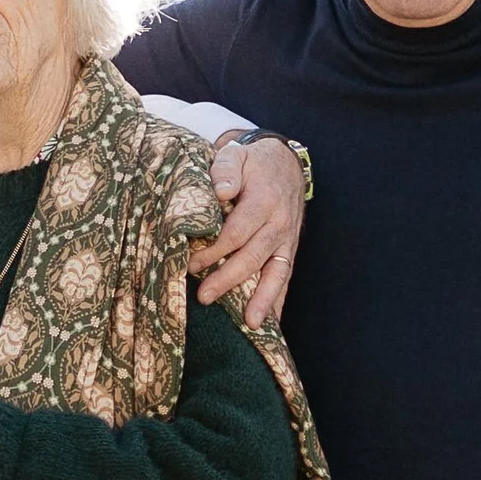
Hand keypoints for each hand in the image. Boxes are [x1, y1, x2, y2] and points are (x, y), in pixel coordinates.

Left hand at [193, 136, 304, 327]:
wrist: (284, 163)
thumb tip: (221, 192)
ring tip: (250, 323)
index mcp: (263, 200)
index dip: (214, 250)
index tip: (191, 264)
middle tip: (205, 296)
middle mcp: (278, 223)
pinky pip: (285, 276)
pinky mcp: (289, 249)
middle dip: (229, 278)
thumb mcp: (236, 155)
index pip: (237, 231)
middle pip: (253, 256)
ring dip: (263, 299)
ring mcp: (286, 238)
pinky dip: (278, 299)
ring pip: (276, 272)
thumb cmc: (252, 163)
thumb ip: (226, 169)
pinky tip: (271, 322)